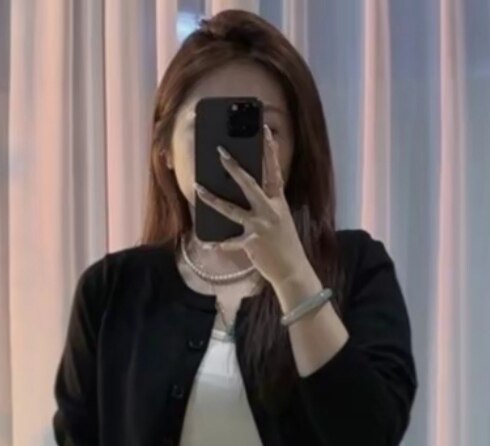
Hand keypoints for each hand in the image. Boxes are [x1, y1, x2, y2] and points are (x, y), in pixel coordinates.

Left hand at [193, 124, 309, 286]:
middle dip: (234, 168)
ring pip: (232, 210)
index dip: (269, 150)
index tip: (264, 131)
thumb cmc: (285, 244)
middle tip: (220, 152)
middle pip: (249, 185)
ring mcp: (260, 227)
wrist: (292, 270)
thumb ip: (266, 206)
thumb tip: (246, 194)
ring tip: (198, 188)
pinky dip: (218, 244)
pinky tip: (207, 244)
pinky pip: (230, 242)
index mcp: (279, 202)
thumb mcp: (280, 220)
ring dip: (213, 199)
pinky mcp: (251, 243)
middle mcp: (270, 211)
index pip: (273, 171)